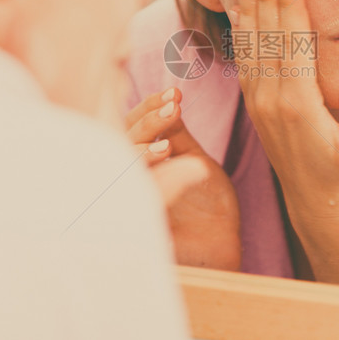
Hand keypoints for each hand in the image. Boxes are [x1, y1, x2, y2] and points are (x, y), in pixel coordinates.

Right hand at [126, 88, 240, 270]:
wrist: (219, 247)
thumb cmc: (206, 206)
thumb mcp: (193, 160)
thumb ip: (177, 133)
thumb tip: (171, 98)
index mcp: (137, 162)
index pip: (130, 127)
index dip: (149, 108)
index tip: (174, 92)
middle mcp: (125, 177)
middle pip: (120, 142)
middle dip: (147, 122)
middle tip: (174, 107)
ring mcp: (123, 199)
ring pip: (119, 166)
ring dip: (143, 146)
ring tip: (170, 139)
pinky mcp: (129, 222)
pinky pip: (128, 192)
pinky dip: (147, 172)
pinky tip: (165, 155)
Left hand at [227, 0, 338, 224]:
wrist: (314, 204)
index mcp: (298, 107)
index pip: (292, 46)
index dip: (288, 8)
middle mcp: (273, 101)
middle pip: (268, 39)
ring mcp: (261, 103)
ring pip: (252, 47)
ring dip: (251, 10)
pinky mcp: (257, 106)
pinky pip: (247, 63)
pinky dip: (243, 34)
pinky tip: (241, 13)